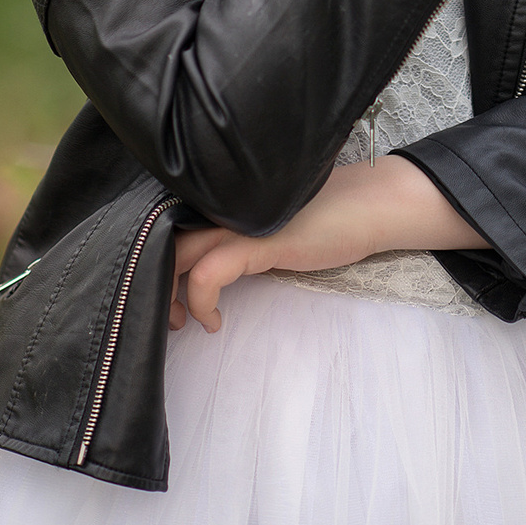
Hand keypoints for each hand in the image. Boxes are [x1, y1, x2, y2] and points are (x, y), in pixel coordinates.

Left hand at [167, 157, 489, 331]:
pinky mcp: (257, 241)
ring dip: (169, 296)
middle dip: (153, 282)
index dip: (156, 262)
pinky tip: (214, 321)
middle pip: (163, 241)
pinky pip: (207, 276)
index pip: (170, 226)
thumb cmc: (328, 218)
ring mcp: (240, 222)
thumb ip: (238, 235)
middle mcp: (225, 207)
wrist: (372, 206)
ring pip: (176, 256)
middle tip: (166, 316)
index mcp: (225, 202)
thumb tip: (203, 265)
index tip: (165, 295)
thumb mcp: (270, 228)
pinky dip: (201, 303)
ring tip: (183, 322)